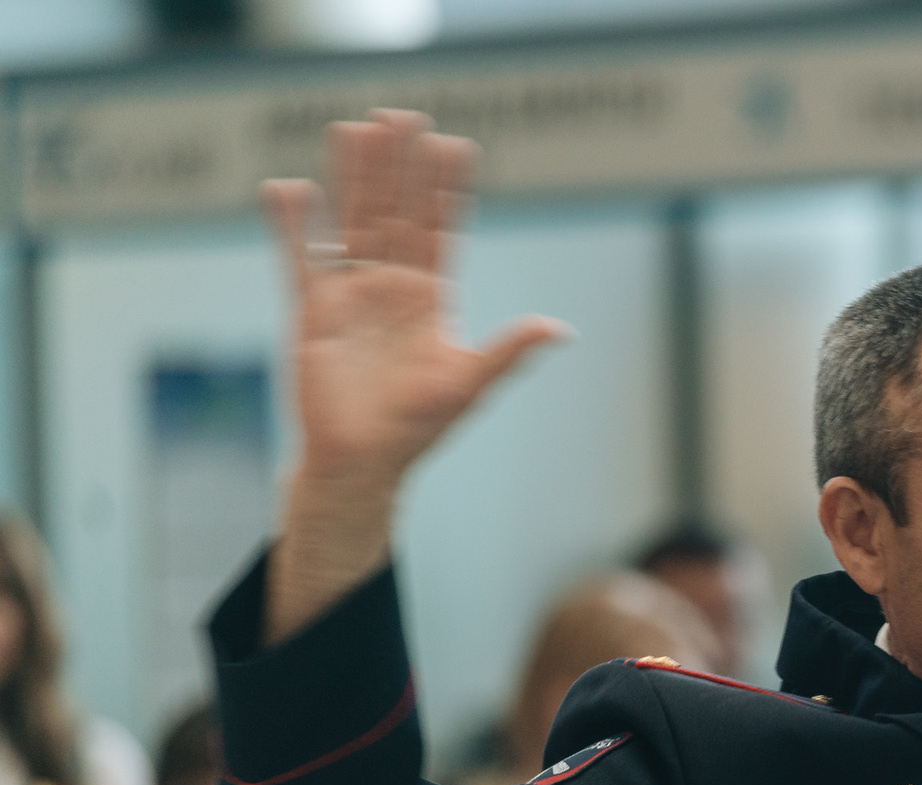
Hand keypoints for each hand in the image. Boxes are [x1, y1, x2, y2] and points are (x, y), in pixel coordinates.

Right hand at [262, 110, 567, 637]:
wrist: (363, 460)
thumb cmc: (418, 428)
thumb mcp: (469, 385)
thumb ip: (508, 352)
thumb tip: (559, 329)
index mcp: (432, 299)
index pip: (442, 231)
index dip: (447, 190)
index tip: (455, 145)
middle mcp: (391, 287)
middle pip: (395, 213)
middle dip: (399, 167)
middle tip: (403, 115)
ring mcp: (350, 294)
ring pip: (351, 222)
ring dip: (353, 178)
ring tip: (356, 129)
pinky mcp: (311, 310)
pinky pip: (299, 258)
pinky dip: (293, 226)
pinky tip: (289, 188)